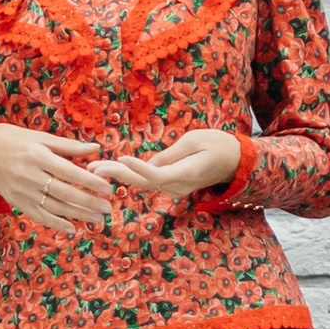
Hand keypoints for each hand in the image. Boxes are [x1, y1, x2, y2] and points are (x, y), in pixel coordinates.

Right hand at [0, 127, 120, 233]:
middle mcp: (30, 176)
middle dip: (89, 202)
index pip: (70, 172)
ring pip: (55, 207)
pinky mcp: (17, 202)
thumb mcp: (38, 137)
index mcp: (38, 156)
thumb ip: (67, 146)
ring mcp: (23, 191)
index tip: (108, 187)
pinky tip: (72, 228)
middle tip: (108, 208)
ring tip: (97, 219)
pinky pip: (39, 216)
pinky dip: (56, 223)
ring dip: (78, 215)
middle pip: (65, 193)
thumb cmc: (11, 140)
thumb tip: (95, 148)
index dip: (90, 181)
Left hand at [97, 129, 242, 202]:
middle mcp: (178, 186)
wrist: (237, 163)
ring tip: (93, 168)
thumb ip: (171, 154)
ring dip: (118, 175)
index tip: (121, 159)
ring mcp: (174, 188)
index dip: (138, 168)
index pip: (158, 174)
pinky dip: (128, 175)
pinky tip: (109, 170)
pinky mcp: (171, 184)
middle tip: (92, 169)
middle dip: (117, 174)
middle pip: (143, 182)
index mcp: (186, 173)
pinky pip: (147, 181)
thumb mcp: (196, 140)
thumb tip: (149, 165)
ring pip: (142, 183)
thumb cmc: (219, 145)